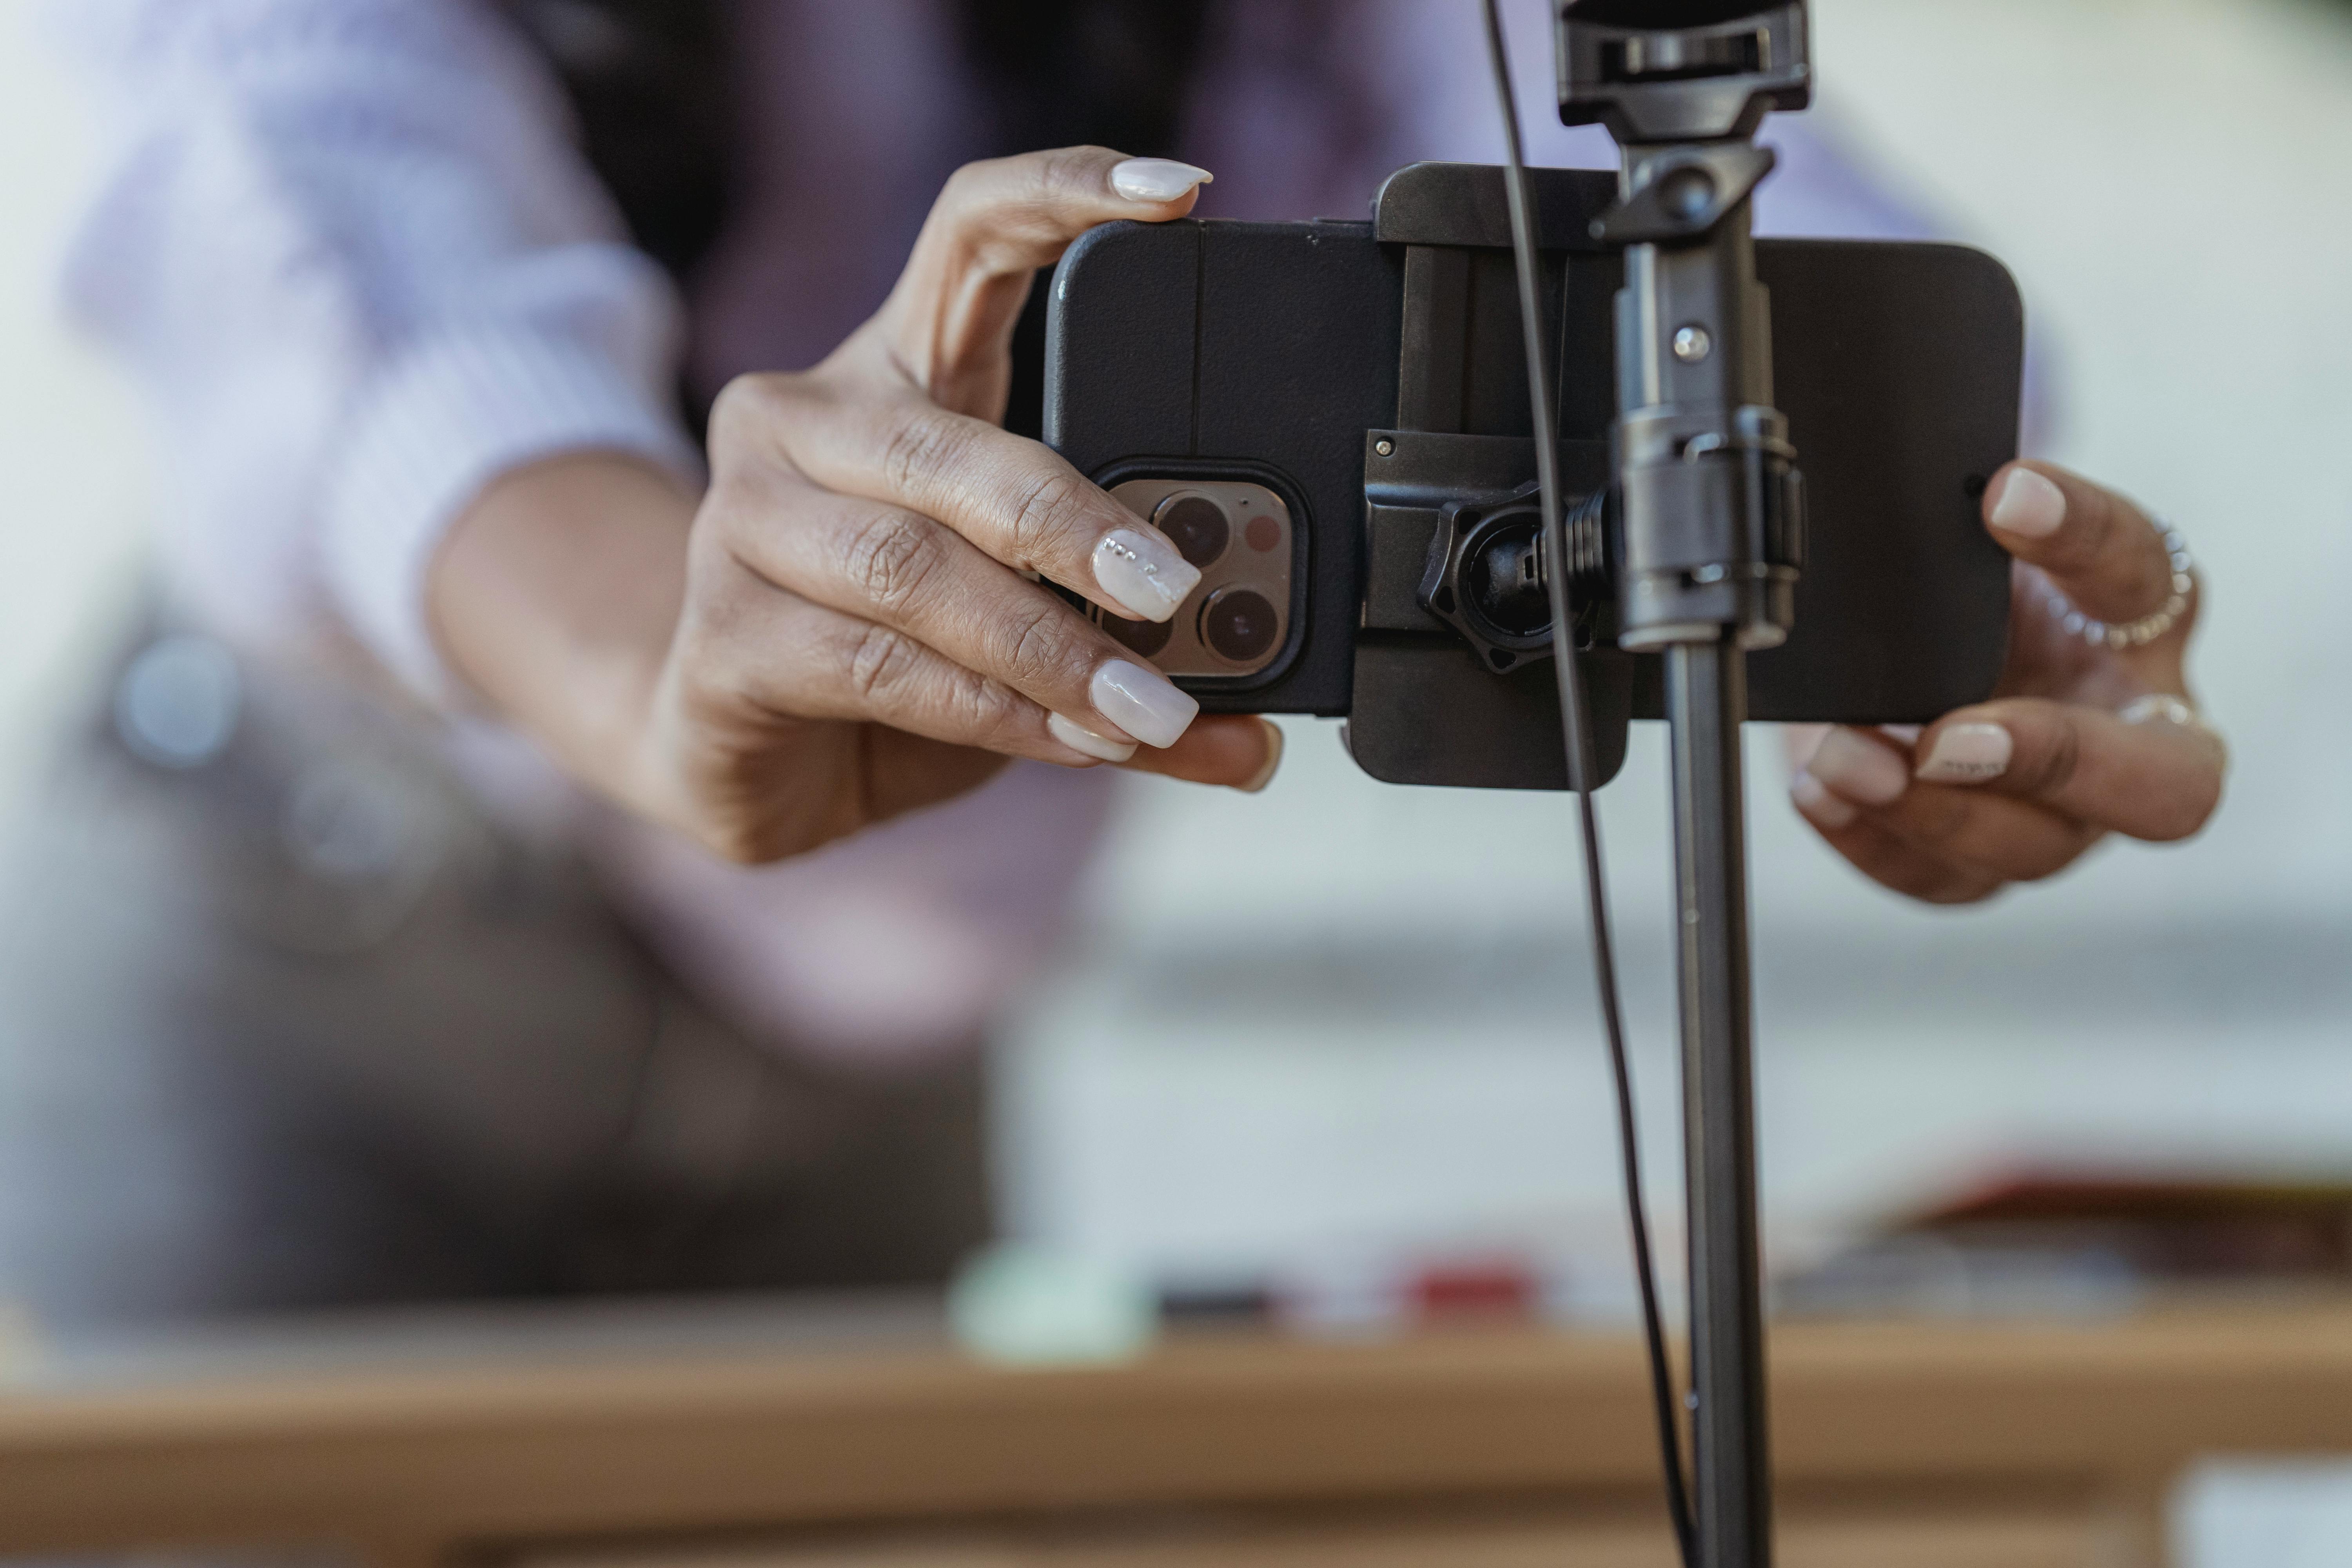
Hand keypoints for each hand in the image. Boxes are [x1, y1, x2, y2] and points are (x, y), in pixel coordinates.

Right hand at [435, 149, 1279, 864]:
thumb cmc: (897, 652)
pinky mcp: (722, 635)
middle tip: (1177, 590)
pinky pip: (878, 667)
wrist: (739, 743)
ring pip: (912, 568)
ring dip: (1049, 650)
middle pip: (950, 446)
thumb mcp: (1023, 616)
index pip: (968, 231)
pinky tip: (1069, 741)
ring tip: (1150, 709)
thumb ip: (1125, 640)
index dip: (1064, 193)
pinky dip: (993, 713)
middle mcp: (802, 417)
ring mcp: (743, 519)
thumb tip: (1259, 719)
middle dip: (1076, 523)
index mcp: (896, 368)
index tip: (1179, 193)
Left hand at [1787, 461, 2225, 903]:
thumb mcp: (1976, 533)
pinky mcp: (1983, 859)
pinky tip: (1820, 795)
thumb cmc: (1966, 585)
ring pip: (2035, 848)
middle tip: (1943, 736)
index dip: (2082, 536)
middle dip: (2048, 763)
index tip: (2003, 500)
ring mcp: (2064, 813)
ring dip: (1934, 813)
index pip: (2143, 575)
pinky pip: (1943, 879)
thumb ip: (1988, 515)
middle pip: (2157, 785)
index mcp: (2146, 621)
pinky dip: (1873, 842)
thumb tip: (1988, 494)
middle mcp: (2133, 731)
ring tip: (1842, 763)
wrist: (1911, 640)